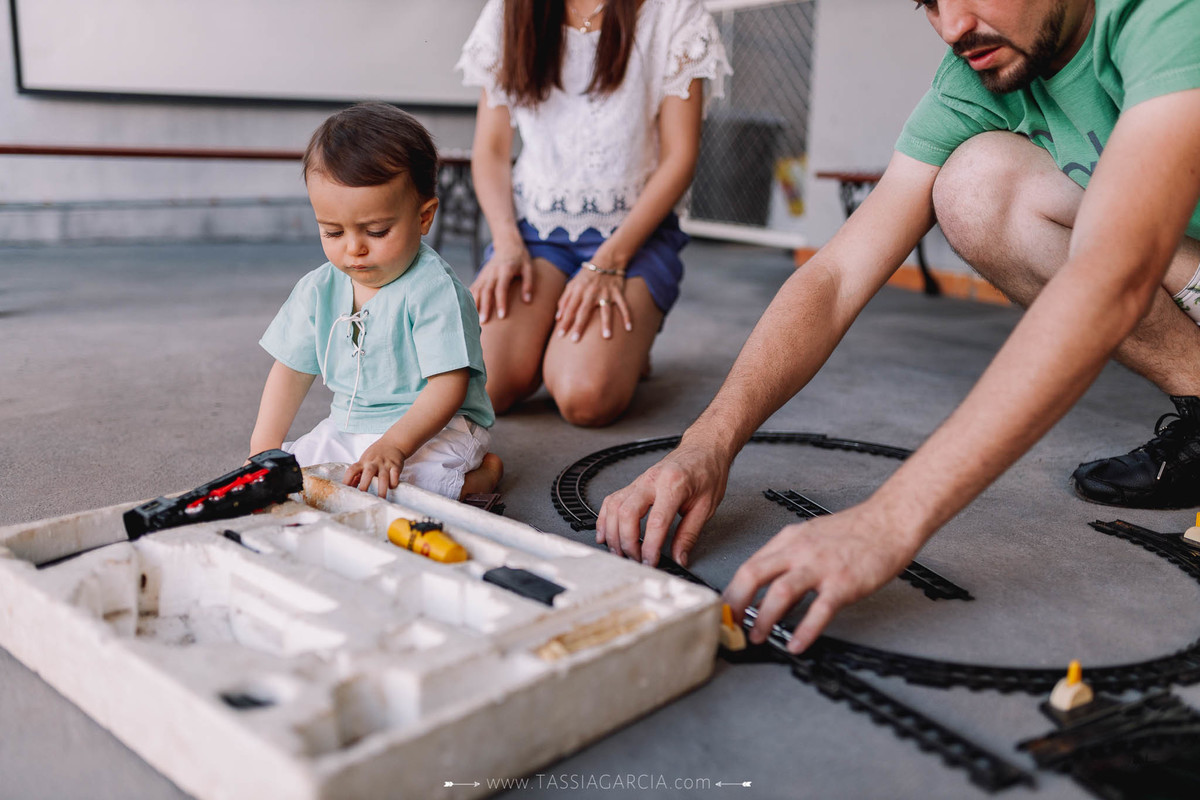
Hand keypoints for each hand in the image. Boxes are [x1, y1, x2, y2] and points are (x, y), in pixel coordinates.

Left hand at [344, 439, 406, 497]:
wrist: (393, 443)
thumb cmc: (376, 455)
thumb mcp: (364, 461)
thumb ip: (358, 474)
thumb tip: (349, 488)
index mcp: (363, 462)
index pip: (352, 470)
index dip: (347, 480)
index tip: (345, 490)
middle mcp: (373, 462)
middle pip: (368, 473)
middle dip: (364, 485)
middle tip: (363, 497)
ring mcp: (385, 464)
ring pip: (383, 477)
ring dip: (382, 488)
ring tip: (381, 499)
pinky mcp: (396, 466)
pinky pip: (395, 475)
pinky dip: (393, 482)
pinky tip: (392, 487)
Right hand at [470, 243, 534, 322]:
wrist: (508, 245)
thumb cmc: (521, 259)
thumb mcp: (529, 268)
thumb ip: (528, 284)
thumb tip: (527, 301)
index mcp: (505, 270)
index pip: (501, 288)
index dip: (501, 302)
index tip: (502, 316)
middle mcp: (492, 272)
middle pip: (486, 291)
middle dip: (484, 307)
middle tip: (483, 322)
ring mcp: (485, 274)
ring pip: (477, 290)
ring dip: (475, 304)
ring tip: (473, 320)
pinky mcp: (481, 276)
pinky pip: (473, 288)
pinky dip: (469, 298)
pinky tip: (467, 310)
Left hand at [555, 266, 632, 340]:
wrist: (607, 260)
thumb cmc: (587, 276)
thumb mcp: (572, 284)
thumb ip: (564, 300)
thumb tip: (558, 317)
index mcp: (579, 290)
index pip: (570, 309)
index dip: (565, 322)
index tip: (560, 336)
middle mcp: (591, 292)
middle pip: (584, 311)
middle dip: (579, 326)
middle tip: (575, 340)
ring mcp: (606, 292)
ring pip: (606, 310)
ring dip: (606, 323)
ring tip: (606, 337)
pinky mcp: (618, 292)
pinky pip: (623, 305)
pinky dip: (627, 316)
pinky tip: (629, 328)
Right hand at [596, 439, 729, 566]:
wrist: (703, 449)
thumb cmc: (707, 473)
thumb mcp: (706, 506)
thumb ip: (689, 534)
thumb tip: (679, 558)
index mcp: (673, 485)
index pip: (656, 522)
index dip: (650, 546)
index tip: (651, 563)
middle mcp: (652, 480)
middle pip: (627, 513)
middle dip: (627, 542)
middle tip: (636, 560)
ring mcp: (639, 481)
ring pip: (614, 507)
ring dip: (613, 533)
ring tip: (621, 553)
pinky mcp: (633, 484)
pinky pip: (612, 501)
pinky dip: (605, 519)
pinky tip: (606, 534)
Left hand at [723, 503, 914, 653]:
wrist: (889, 521)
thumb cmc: (854, 531)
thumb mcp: (810, 535)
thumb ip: (788, 559)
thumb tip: (768, 588)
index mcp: (789, 540)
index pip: (749, 565)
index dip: (732, 591)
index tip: (726, 610)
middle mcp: (799, 550)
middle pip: (754, 574)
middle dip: (736, 603)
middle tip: (730, 624)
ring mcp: (821, 566)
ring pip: (781, 592)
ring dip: (764, 618)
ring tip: (757, 636)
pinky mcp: (844, 582)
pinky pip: (819, 610)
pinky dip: (805, 631)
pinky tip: (796, 644)